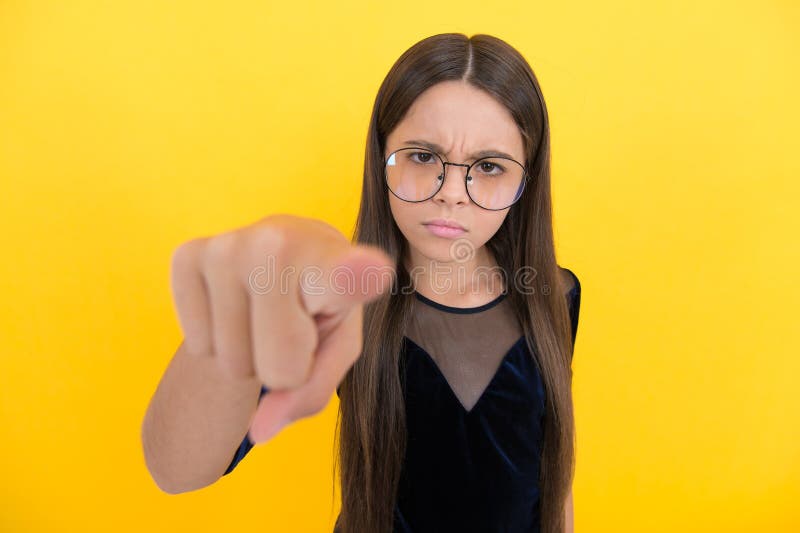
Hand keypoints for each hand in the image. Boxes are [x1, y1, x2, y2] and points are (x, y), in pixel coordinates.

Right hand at [169, 214, 394, 442]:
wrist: (282, 250)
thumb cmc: (319, 305)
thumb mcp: (336, 349)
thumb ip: (311, 391)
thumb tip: (258, 430)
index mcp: (338, 263)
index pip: (348, 274)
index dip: (357, 277)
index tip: (373, 270)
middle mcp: (282, 243)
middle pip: (277, 367)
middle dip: (282, 365)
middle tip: (291, 325)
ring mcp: (230, 245)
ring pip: (232, 361)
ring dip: (247, 353)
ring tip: (263, 313)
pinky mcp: (187, 254)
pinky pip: (196, 343)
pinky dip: (213, 339)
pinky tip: (234, 305)